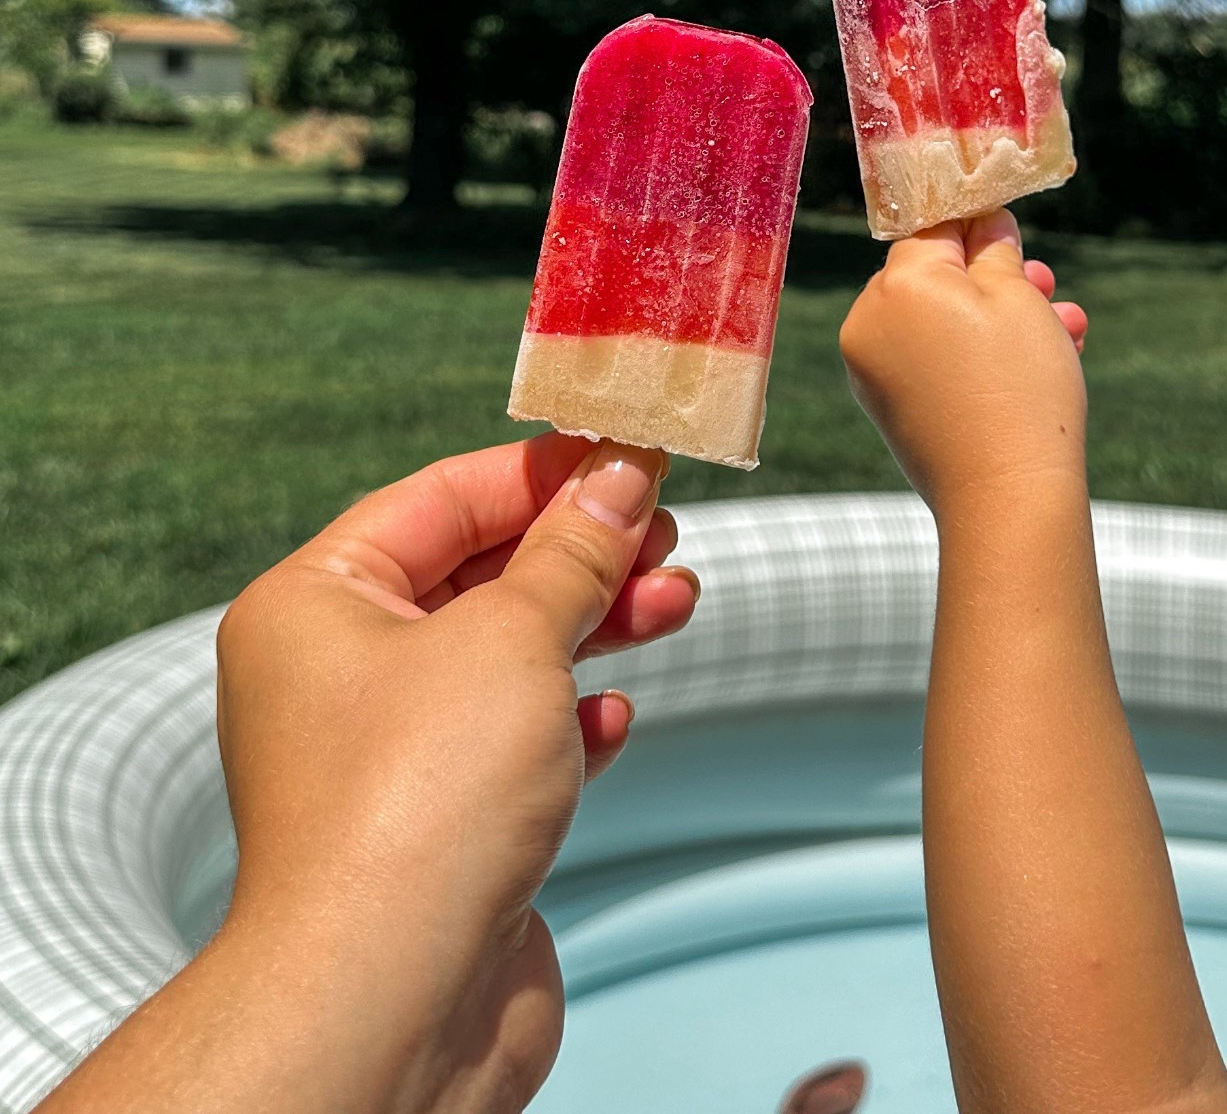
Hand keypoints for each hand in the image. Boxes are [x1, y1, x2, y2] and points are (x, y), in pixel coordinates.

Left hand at [41, 434, 696, 1113]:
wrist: (388, 1007)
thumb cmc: (421, 804)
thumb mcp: (513, 638)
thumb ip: (573, 551)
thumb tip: (618, 477)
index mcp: (315, 605)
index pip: (440, 499)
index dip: (542, 472)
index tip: (630, 455)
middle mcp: (336, 674)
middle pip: (476, 575)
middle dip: (580, 553)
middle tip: (664, 533)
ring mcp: (385, 758)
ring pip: (504, 660)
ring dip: (594, 628)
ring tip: (675, 605)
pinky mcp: (435, 831)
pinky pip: (511, 746)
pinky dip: (570, 721)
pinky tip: (614, 718)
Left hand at [839, 210, 1087, 510]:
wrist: (1006, 500)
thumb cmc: (1019, 389)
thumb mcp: (1018, 300)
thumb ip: (995, 252)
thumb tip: (984, 225)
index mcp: (897, 284)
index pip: (932, 227)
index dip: (976, 222)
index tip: (1010, 228)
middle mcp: (870, 323)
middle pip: (934, 278)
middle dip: (996, 279)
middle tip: (1047, 283)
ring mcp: (873, 370)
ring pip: (941, 323)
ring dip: (999, 319)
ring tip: (1064, 326)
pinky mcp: (889, 409)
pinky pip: (933, 362)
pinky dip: (976, 356)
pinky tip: (1037, 362)